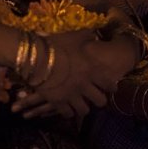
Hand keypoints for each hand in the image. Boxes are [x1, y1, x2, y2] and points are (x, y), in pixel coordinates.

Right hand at [12, 30, 126, 118]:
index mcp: (91, 70)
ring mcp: (72, 95)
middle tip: (94, 96)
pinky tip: (67, 108)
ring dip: (83, 107)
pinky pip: (68, 114)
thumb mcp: (74, 37)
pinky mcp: (58, 102)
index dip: (111, 87)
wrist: (36, 57)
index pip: (109, 84)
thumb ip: (87, 36)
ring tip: (81, 104)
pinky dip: (68, 112)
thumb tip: (95, 34)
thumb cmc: (57, 45)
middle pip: (100, 101)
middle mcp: (85, 85)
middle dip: (98, 99)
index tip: (111, 88)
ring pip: (85, 110)